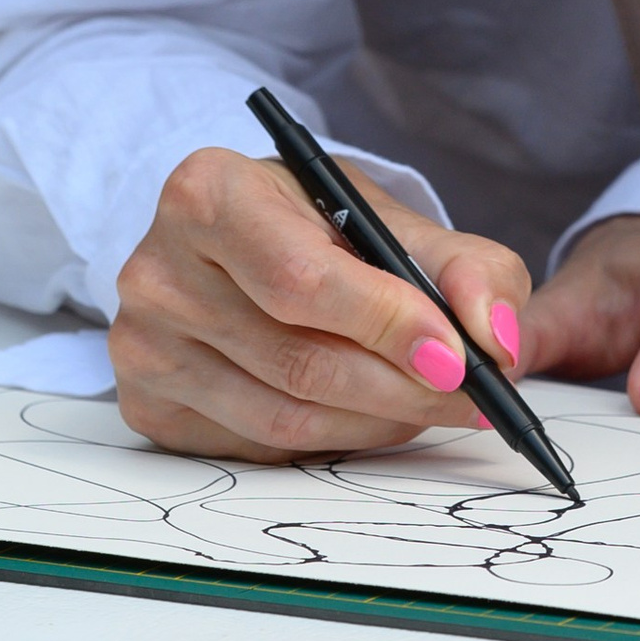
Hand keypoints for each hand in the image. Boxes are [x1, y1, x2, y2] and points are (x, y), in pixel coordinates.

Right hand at [112, 148, 531, 459]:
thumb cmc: (321, 225)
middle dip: (400, 387)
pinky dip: (330, 441)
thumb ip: (466, 267)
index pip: (302, 278)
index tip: (460, 357)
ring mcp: (141, 345)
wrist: (246, 244)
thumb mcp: (394, 219)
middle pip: (297, 359)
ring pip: (281, 417)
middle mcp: (157, 269)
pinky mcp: (146, 405)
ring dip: (375, 423)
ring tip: (431, 405)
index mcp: (208, 193)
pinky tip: (370, 415)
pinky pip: (256, 448)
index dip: (388, 323)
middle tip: (471, 396)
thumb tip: (497, 339)